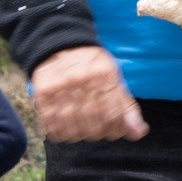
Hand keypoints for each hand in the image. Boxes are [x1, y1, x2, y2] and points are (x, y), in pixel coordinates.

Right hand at [31, 46, 147, 141]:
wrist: (60, 45)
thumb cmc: (92, 66)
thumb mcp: (114, 78)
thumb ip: (127, 106)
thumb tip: (139, 133)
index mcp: (104, 75)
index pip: (114, 116)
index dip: (117, 129)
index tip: (115, 130)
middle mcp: (82, 80)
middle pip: (95, 126)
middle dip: (99, 133)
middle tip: (98, 129)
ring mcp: (60, 87)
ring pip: (74, 130)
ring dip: (81, 135)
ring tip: (82, 129)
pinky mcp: (42, 94)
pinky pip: (52, 126)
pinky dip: (61, 134)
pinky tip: (67, 128)